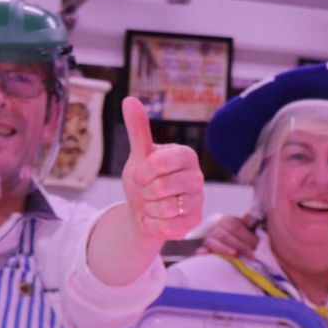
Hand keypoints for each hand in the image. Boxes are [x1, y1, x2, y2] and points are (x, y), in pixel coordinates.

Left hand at [120, 97, 204, 241]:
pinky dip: (153, 224)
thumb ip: (138, 129)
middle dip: (145, 192)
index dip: (144, 172)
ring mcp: (198, 201)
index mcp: (186, 155)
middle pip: (163, 187)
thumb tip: (129, 99)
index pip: (163, 161)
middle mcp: (197, 177)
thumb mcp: (138, 154)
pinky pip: (168, 227)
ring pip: (166, 208)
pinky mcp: (194, 222)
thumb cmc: (143, 179)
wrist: (143, 211)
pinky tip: (156, 218)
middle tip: (146, 191)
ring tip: (152, 204)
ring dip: (149, 209)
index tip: (140, 175)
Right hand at [199, 213, 259, 257]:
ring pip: (213, 242)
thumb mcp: (244, 229)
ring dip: (224, 249)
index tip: (257, 245)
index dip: (247, 236)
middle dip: (240, 245)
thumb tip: (252, 220)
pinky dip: (202, 251)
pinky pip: (201, 249)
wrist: (222, 240)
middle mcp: (216, 228)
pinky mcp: (203, 248)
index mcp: (227, 221)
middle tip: (251, 254)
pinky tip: (205, 254)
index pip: (236, 227)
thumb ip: (248, 225)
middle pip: (225, 235)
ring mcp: (208, 238)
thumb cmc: (237, 237)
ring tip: (235, 255)